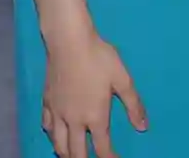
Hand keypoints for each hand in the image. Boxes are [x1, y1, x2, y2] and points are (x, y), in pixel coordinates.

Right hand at [40, 30, 146, 157]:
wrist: (69, 43)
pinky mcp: (46, 103)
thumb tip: (143, 127)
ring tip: (75, 154)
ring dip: (67, 154)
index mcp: (95, 116)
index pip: (102, 148)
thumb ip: (133, 105)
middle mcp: (74, 120)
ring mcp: (57, 113)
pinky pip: (47, 128)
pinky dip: (53, 137)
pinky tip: (57, 134)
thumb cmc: (99, 59)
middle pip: (76, 153)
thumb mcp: (123, 80)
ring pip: (58, 144)